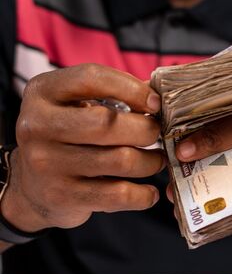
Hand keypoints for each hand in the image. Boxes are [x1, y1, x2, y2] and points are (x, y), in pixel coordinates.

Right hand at [1, 64, 164, 232]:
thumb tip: (158, 96)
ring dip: (151, 161)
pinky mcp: (62, 196)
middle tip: (157, 134)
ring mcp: (47, 163)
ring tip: (156, 160)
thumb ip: (112, 95)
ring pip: (120, 160)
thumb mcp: (76, 107)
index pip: (92, 77)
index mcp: (43, 92)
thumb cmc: (67, 138)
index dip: (132, 88)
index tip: (155, 102)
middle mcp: (38, 125)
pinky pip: (118, 194)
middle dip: (146, 129)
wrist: (32, 187)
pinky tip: (149, 192)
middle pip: (109, 122)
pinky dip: (143, 194)